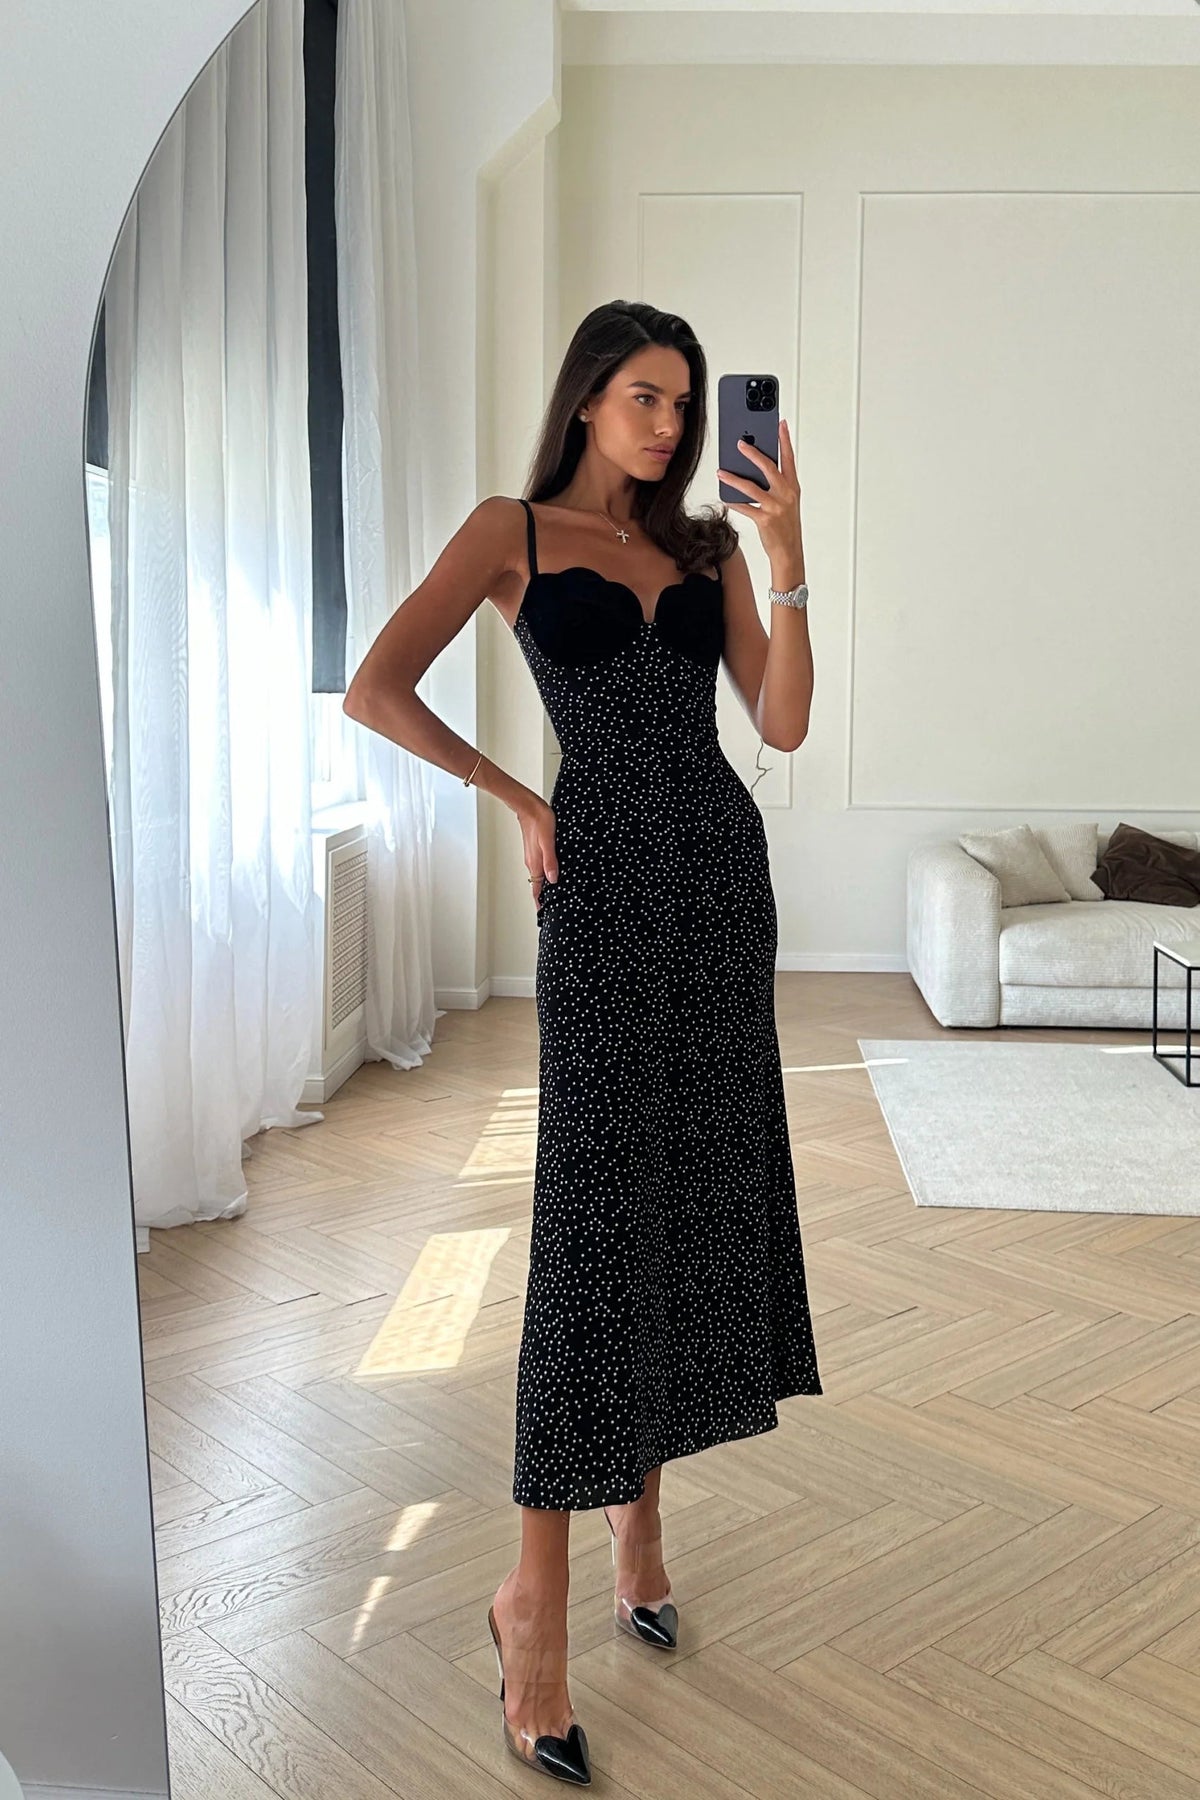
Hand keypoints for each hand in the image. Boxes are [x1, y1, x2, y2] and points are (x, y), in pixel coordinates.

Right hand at [519, 796, 557, 910]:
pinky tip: (549, 874)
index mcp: (535, 863)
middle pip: (536, 885)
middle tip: (547, 909)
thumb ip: (551, 861)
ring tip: (550, 895)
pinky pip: (538, 867)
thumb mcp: (549, 842)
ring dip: (542, 887)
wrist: (528, 806)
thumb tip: (554, 879)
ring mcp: (532, 856)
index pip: (536, 889)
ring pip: (537, 876)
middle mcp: (532, 862)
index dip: (539, 902)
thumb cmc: (540, 821)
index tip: (541, 914)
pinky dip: (543, 875)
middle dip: (541, 898)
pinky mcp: (534, 849)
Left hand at [717, 417, 804, 570]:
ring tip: (721, 471)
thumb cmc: (786, 525)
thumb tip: (755, 469)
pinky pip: (745, 507)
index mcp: (792, 487)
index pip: (788, 458)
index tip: (780, 424)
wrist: (789, 551)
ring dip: (733, 478)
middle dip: (753, 453)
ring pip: (751, 487)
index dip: (785, 440)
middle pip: (768, 467)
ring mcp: (776, 507)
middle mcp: (786, 494)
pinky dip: (733, 501)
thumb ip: (776, 485)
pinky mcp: (765, 519)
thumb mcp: (787, 502)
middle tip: (739, 443)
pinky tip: (724, 495)